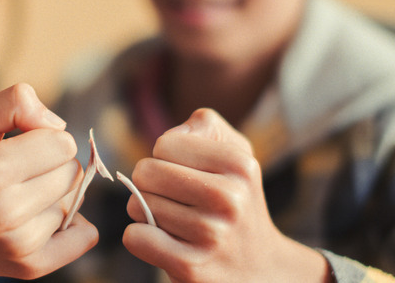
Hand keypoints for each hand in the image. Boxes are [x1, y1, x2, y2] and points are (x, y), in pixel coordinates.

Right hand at [0, 83, 97, 282]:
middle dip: (52, 165)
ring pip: (76, 202)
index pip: (62, 143)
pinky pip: (85, 236)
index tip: (21, 145)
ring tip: (19, 197)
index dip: (45, 137)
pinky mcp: (30, 267)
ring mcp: (18, 245)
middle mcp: (4, 212)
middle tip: (19, 172)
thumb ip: (16, 102)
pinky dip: (74, 225)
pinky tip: (41, 217)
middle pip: (73, 172)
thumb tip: (59, 126)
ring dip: (55, 195)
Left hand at [122, 108, 329, 282]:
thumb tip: (169, 140)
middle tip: (173, 200)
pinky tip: (164, 242)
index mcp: (239, 164)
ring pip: (137, 206)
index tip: (184, 174)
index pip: (164, 144)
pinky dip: (140, 238)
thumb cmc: (235, 199)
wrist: (260, 268)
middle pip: (145, 173)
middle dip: (150, 185)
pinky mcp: (192, 268)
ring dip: (147, 213)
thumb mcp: (235, 153)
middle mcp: (230, 198)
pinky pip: (135, 237)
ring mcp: (211, 235)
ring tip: (176, 223)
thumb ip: (204, 126)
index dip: (165, 158)